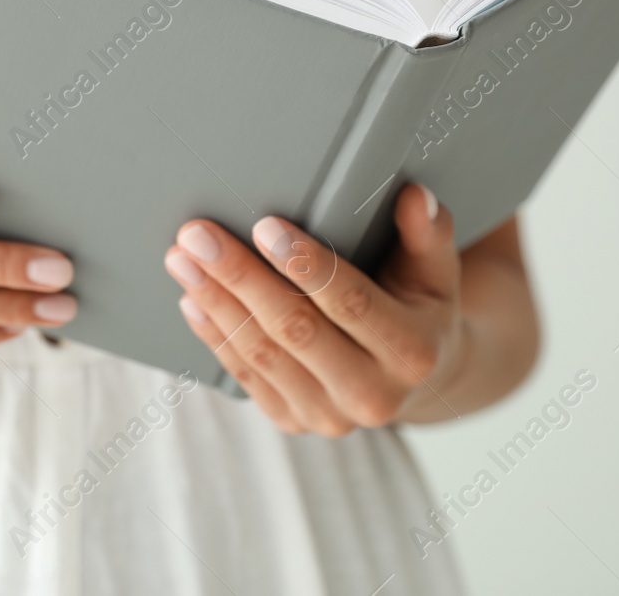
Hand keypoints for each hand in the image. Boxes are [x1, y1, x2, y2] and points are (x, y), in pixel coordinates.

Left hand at [164, 184, 465, 434]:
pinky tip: (192, 298)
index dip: (305, 265)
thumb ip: (429, 234)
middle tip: (199, 235)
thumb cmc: (419, 305)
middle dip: (241, 277)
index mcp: (413, 353)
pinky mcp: (295, 422)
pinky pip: (246, 376)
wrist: (416, 377)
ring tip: (182, 259)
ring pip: (262, 354)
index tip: (264, 224)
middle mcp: (373, 395)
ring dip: (216, 302)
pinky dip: (214, 334)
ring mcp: (330, 416)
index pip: (352, 303)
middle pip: (295, 329)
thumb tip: (414, 196)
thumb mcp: (436, 271)